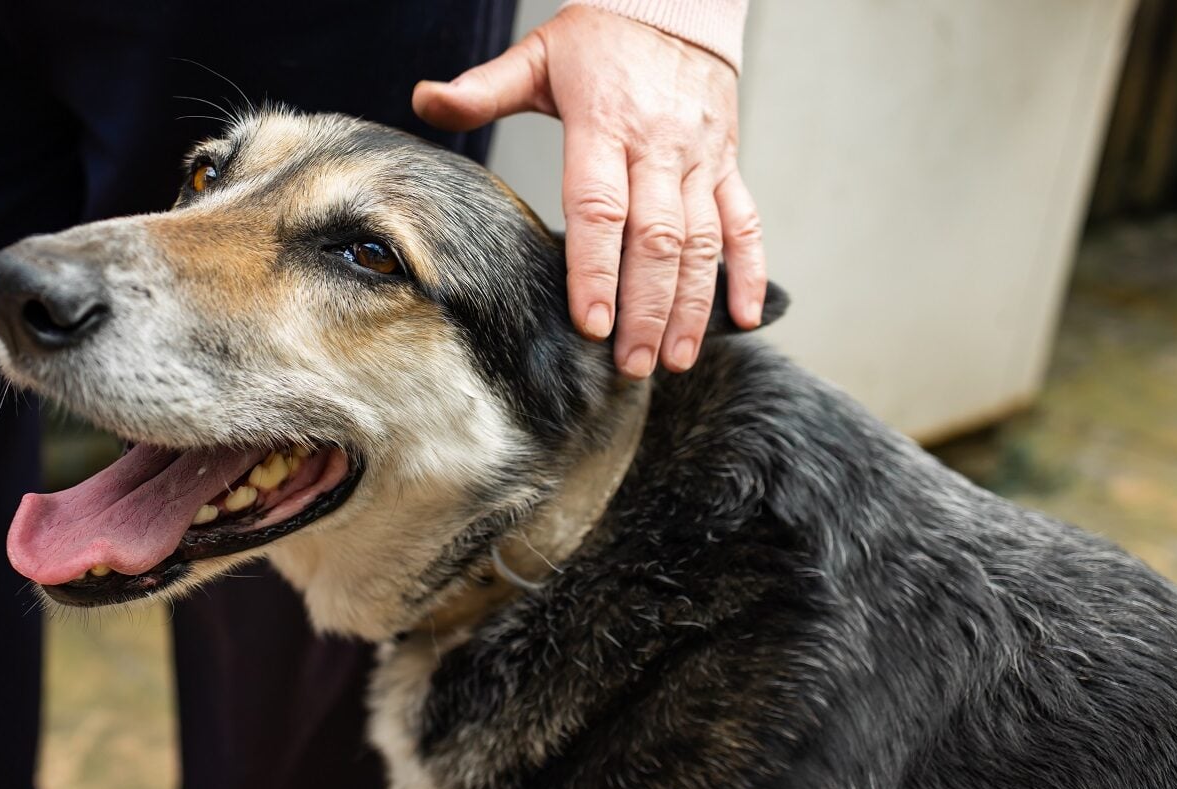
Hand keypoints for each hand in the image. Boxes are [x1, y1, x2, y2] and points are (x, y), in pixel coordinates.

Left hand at [413, 5, 765, 378]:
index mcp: (605, 124)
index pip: (601, 208)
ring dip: (692, 306)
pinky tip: (746, 317)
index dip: (597, 270)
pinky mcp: (728, 164)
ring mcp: (700, 160)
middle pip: (657, 240)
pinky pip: (746, 222)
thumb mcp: (538, 55)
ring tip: (674, 359)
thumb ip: (484, 88)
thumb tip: (425, 100)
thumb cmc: (602, 38)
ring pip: (703, 242)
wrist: (677, 2)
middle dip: (645, 309)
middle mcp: (659, 148)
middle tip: (630, 365)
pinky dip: (751, 271)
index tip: (592, 324)